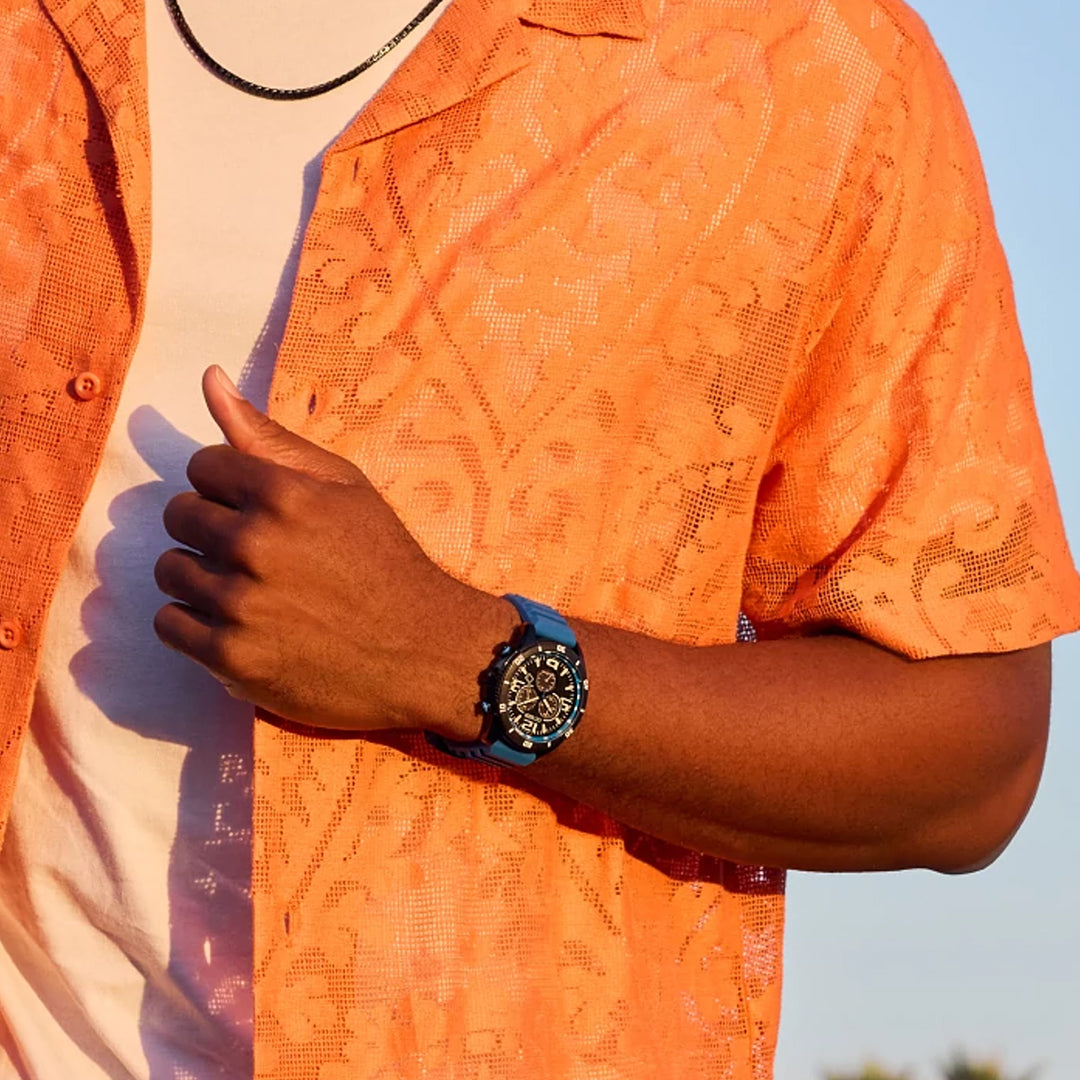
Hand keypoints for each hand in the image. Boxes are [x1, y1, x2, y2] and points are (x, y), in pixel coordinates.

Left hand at [153, 366, 507, 734]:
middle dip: (211, 528)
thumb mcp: (343, 486)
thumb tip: (209, 377)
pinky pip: (170, 625)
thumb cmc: (385, 561)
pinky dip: (197, 625)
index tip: (259, 510)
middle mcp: (255, 545)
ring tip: (250, 590)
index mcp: (283, 494)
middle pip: (178, 517)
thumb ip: (268, 436)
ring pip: (170, 571)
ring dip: (202, 577)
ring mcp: (240, 606)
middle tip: (256, 552)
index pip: (202, 467)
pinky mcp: (231, 660)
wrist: (422, 651)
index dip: (229, 487)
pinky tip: (240, 624)